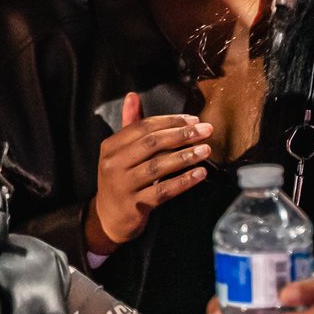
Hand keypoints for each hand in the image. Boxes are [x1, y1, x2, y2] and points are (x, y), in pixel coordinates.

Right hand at [87, 92, 210, 257]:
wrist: (108, 217)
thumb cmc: (120, 179)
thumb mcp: (120, 151)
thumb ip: (130, 124)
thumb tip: (133, 95)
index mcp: (110, 147)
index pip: (143, 127)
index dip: (170, 122)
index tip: (193, 120)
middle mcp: (113, 164)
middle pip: (151, 144)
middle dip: (181, 135)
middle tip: (205, 131)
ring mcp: (123, 186)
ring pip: (158, 167)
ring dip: (185, 157)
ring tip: (205, 150)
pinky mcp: (135, 205)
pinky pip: (163, 191)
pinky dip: (183, 182)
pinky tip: (199, 174)